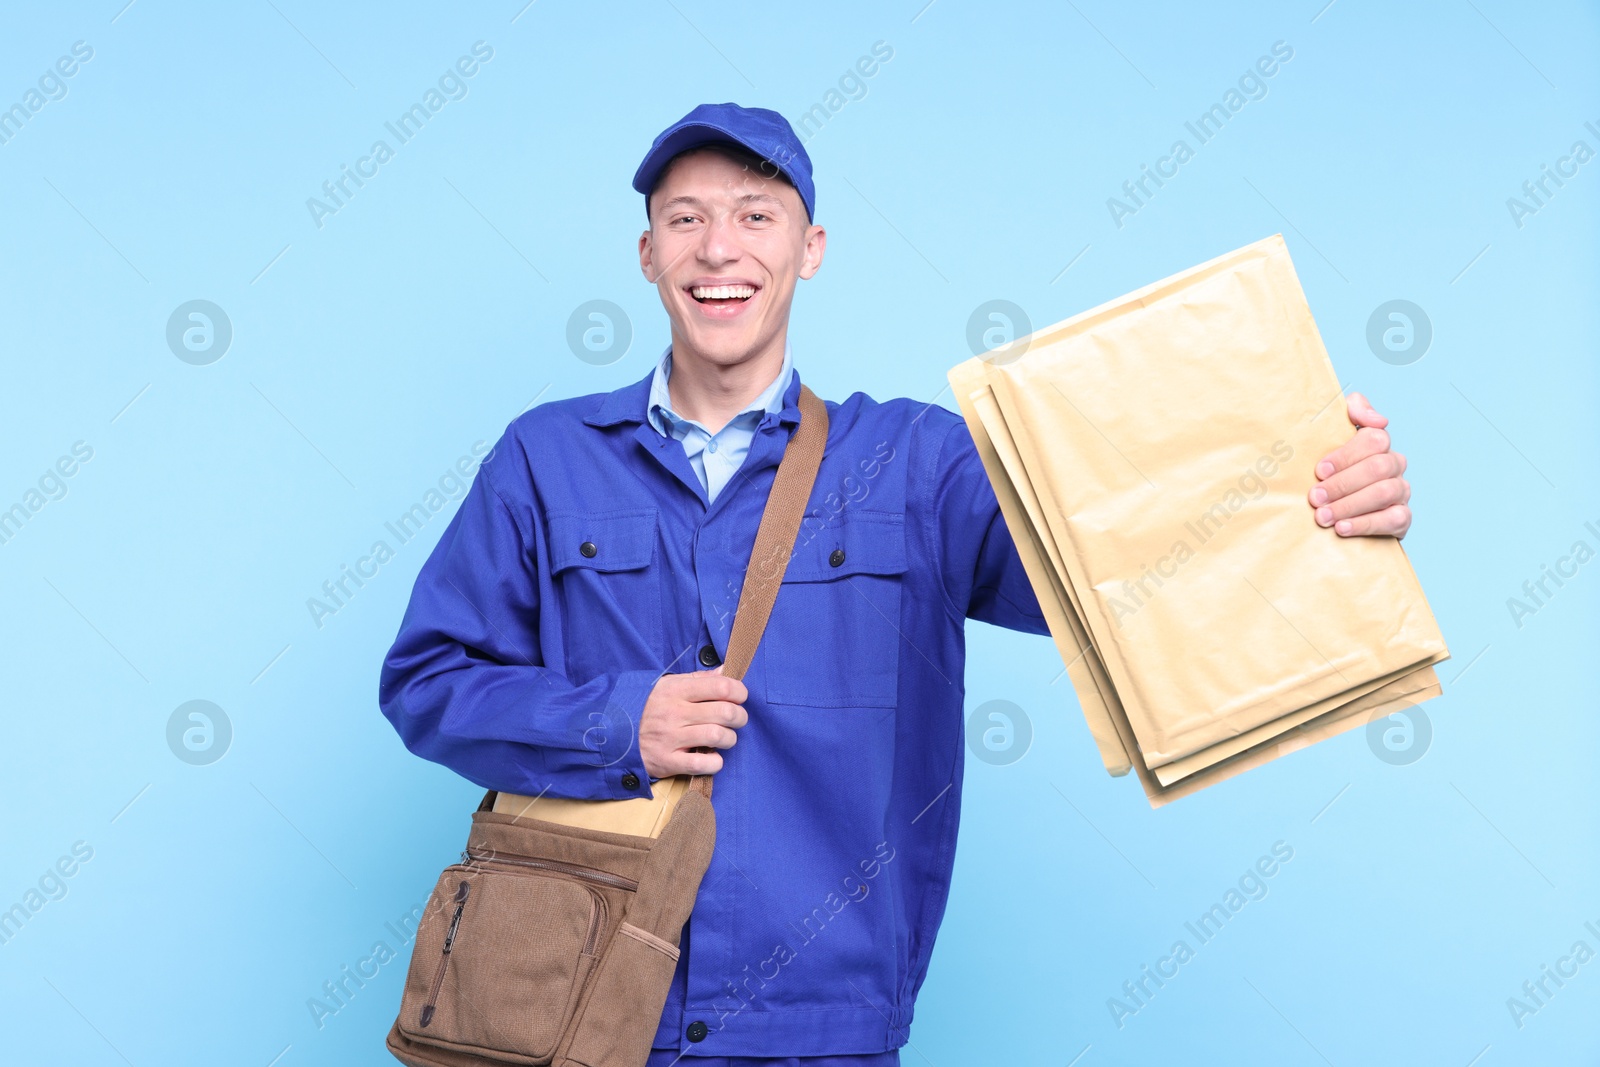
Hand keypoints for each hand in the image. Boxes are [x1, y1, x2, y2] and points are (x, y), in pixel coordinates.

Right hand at [637, 664, 748, 777]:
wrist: (609, 732)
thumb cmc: (645, 706)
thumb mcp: (666, 685)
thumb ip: (697, 679)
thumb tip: (724, 670)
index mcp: (676, 690)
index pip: (721, 686)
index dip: (739, 692)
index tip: (740, 697)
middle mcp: (675, 713)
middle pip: (725, 713)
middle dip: (740, 717)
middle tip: (737, 720)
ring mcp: (671, 738)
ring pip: (717, 737)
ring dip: (730, 739)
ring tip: (725, 738)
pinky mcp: (666, 762)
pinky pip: (701, 764)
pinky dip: (715, 762)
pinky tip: (712, 757)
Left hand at [1308, 392, 1410, 538]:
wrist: (1336, 510)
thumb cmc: (1330, 470)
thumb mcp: (1332, 436)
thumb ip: (1353, 411)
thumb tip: (1379, 419)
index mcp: (1379, 444)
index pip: (1374, 439)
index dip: (1346, 454)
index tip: (1320, 471)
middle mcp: (1394, 465)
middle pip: (1378, 468)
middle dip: (1343, 484)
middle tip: (1315, 498)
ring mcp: (1401, 491)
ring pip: (1385, 493)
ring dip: (1350, 505)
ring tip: (1323, 516)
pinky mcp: (1402, 518)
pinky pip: (1393, 519)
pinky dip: (1365, 524)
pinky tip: (1342, 528)